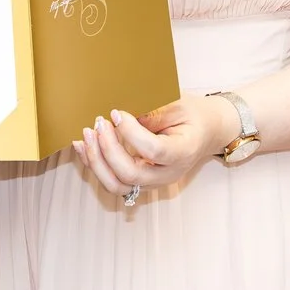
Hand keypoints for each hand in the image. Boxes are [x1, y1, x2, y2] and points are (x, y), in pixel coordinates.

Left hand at [72, 96, 239, 203]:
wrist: (206, 132)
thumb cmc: (193, 115)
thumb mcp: (179, 105)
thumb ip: (153, 112)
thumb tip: (120, 117)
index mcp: (182, 152)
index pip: (153, 150)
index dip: (130, 133)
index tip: (116, 112)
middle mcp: (168, 174)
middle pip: (130, 174)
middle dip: (107, 149)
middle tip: (98, 123)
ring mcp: (153, 181)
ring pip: (118, 185)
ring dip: (97, 161)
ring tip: (87, 134)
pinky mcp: (141, 181)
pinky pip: (114, 181)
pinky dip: (94, 165)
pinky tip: (83, 146)